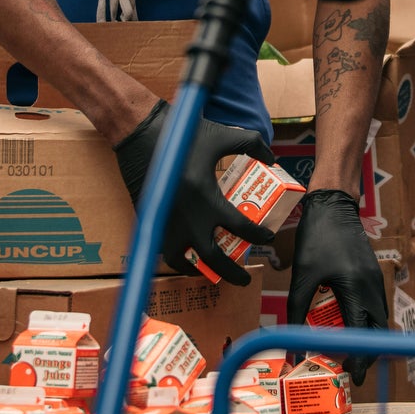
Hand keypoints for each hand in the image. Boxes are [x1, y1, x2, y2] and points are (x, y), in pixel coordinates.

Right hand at [114, 101, 277, 285]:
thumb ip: (251, 144)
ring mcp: (167, 223)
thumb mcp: (223, 135)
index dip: (257, 235)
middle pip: (213, 258)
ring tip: (213, 274)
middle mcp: (187, 218)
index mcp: (207, 198)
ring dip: (200, 271)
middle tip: (245, 278)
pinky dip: (178, 260)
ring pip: (184, 262)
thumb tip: (271, 157)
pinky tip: (188, 259)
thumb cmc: (185, 136)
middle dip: (232, 273)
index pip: (240, 227)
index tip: (266, 237)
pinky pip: (165, 251)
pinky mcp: (152, 222)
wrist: (143, 135)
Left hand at [286, 190, 387, 381]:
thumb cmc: (316, 240)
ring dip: (366, 339)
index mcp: (357, 289)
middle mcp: (373, 287)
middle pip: (377, 332)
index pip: (363, 334)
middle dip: (366, 354)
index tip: (351, 378)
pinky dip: (365, 323)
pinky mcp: (373, 275)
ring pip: (378, 320)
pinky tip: (348, 327)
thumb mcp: (302, 278)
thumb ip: (296, 312)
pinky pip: (375, 306)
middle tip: (348, 371)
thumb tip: (291, 344)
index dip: (358, 359)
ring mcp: (376, 280)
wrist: (333, 206)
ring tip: (347, 353)